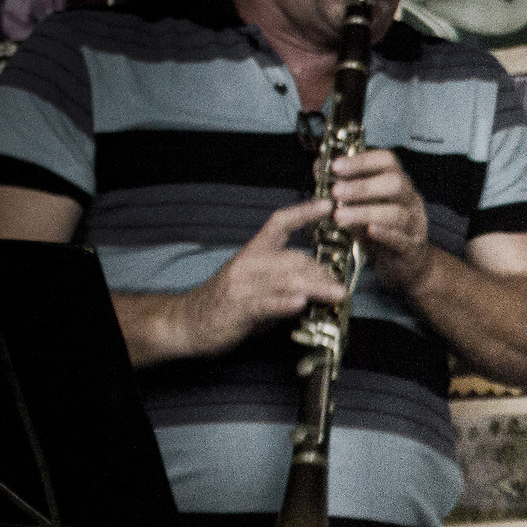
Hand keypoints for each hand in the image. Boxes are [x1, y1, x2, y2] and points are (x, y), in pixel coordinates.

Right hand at [175, 197, 344, 355]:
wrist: (186, 322)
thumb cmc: (227, 303)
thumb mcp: (258, 285)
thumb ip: (286, 280)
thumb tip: (322, 285)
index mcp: (252, 252)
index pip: (279, 224)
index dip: (304, 212)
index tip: (328, 204)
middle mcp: (247, 264)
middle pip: (293, 259)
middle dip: (322, 273)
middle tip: (340, 288)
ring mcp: (242, 286)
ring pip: (286, 280)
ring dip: (316, 288)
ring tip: (336, 295)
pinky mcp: (238, 309)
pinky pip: (266, 303)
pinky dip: (285, 303)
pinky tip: (300, 303)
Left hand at [327, 148, 435, 291]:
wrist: (405, 266)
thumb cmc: (380, 233)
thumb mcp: (361, 208)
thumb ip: (344, 191)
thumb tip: (318, 170)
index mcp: (398, 184)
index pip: (387, 161)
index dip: (362, 160)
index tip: (336, 167)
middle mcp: (410, 200)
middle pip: (395, 183)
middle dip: (363, 186)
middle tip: (336, 192)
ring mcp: (414, 224)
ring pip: (397, 213)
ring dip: (366, 212)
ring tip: (339, 217)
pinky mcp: (412, 248)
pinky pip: (402, 239)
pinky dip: (385, 233)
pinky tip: (368, 231)